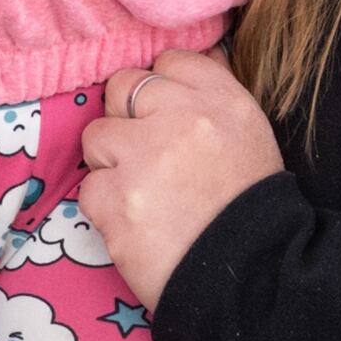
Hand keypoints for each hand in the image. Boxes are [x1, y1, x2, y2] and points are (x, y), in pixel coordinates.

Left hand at [76, 49, 284, 312]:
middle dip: (127, 121)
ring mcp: (146, 158)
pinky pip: (89, 188)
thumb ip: (213, 93)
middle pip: (122, 87)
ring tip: (146, 197)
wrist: (251, 281)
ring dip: (112, 166)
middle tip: (150, 161)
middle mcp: (185, 119)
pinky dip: (106, 209)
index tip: (167, 121)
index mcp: (223, 101)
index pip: (170, 61)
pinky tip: (139, 226)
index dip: (160, 92)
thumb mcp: (249, 136)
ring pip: (96, 137)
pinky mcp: (116, 200)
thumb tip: (183, 59)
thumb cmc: (246, 207)